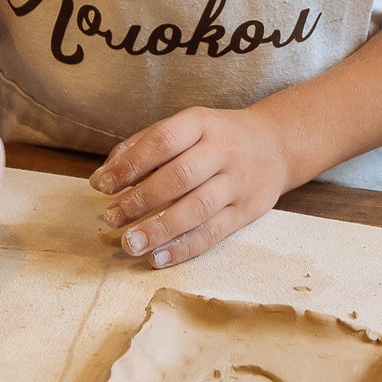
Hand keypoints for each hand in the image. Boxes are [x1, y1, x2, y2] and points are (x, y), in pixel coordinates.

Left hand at [92, 105, 291, 267]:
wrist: (277, 144)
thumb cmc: (218, 137)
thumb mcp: (186, 126)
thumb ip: (144, 145)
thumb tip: (104, 176)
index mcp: (202, 123)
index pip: (163, 141)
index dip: (130, 164)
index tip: (103, 184)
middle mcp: (223, 151)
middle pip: (179, 177)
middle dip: (141, 200)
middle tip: (111, 217)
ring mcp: (238, 182)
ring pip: (197, 209)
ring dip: (160, 229)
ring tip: (130, 243)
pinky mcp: (247, 211)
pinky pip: (214, 233)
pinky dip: (184, 248)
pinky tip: (158, 258)